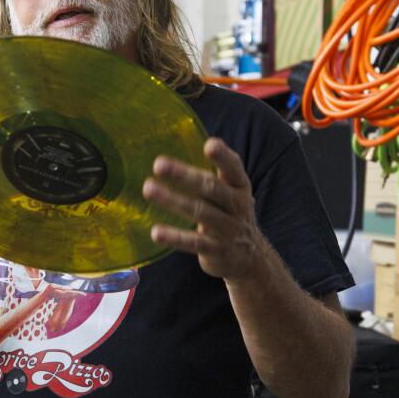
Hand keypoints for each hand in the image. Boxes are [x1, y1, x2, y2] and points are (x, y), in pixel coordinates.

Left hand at [142, 137, 262, 282]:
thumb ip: (216, 171)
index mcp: (240, 186)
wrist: (250, 257)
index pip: (234, 168)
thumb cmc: (231, 213)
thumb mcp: (232, 191)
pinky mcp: (217, 251)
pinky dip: (175, 237)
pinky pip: (194, 243)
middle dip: (185, 175)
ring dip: (173, 200)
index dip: (223, 157)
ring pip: (200, 212)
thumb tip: (185, 140)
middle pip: (211, 188)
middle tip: (158, 164)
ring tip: (148, 189)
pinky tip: (155, 232)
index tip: (209, 145)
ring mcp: (228, 229)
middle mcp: (237, 205)